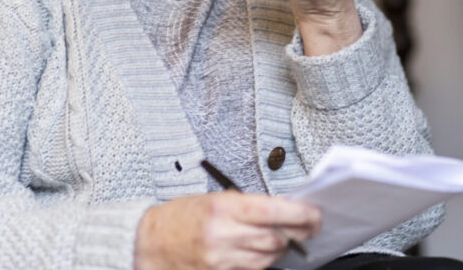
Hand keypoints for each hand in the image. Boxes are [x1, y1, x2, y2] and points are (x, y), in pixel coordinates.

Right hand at [134, 192, 319, 269]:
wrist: (148, 243)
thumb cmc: (180, 217)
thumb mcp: (214, 200)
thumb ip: (247, 206)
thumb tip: (282, 211)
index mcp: (224, 208)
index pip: (274, 212)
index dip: (301, 215)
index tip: (314, 215)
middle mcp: (224, 235)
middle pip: (276, 239)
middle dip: (296, 234)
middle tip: (306, 227)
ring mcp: (221, 259)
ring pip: (267, 258)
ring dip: (279, 249)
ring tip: (280, 239)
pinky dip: (260, 262)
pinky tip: (259, 253)